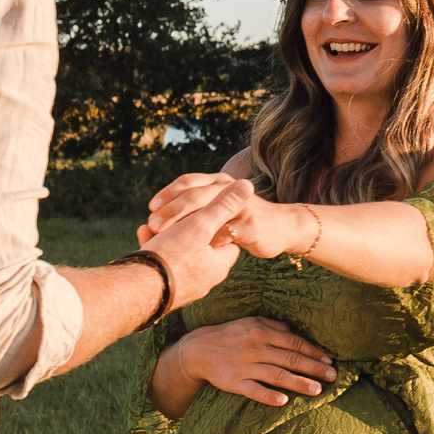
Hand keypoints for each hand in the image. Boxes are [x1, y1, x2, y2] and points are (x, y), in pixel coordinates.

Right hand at [139, 178, 250, 305]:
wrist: (138, 291)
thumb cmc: (173, 257)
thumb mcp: (201, 225)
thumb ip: (223, 205)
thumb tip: (247, 185)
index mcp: (219, 264)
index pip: (226, 236)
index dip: (214, 219)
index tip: (200, 210)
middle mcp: (204, 279)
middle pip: (199, 243)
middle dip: (183, 226)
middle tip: (171, 216)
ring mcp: (183, 286)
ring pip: (177, 252)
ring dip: (165, 234)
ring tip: (152, 223)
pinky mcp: (163, 288)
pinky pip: (162, 263)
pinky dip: (153, 247)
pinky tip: (143, 233)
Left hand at [145, 175, 305, 260]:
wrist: (283, 226)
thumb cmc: (243, 220)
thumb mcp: (217, 211)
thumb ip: (195, 210)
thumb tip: (160, 221)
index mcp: (218, 182)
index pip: (188, 182)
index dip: (168, 194)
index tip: (150, 209)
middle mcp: (229, 188)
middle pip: (195, 194)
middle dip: (172, 209)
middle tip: (153, 224)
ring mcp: (240, 205)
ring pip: (209, 211)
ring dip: (186, 223)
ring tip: (167, 236)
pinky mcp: (250, 224)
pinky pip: (226, 231)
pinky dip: (208, 240)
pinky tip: (194, 251)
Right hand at [155, 316, 335, 410]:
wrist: (197, 349)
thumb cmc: (230, 334)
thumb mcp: (251, 322)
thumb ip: (275, 326)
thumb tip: (296, 332)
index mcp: (263, 332)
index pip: (295, 343)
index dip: (314, 352)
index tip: (329, 361)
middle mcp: (256, 348)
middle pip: (291, 359)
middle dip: (314, 368)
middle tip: (332, 377)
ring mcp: (245, 366)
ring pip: (277, 375)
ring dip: (299, 383)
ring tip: (317, 391)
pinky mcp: (235, 382)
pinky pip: (254, 390)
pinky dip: (269, 396)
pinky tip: (284, 401)